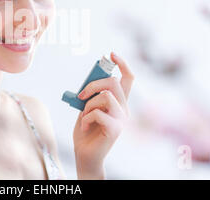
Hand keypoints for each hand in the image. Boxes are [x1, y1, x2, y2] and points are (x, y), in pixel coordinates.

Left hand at [73, 52, 133, 178]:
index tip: (111, 54)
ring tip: (84, 115)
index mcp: (119, 101)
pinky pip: (98, 113)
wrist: (85, 154)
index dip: (122, 64)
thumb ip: (92, 93)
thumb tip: (92, 78)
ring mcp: (122, 119)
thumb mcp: (87, 107)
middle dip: (93, 84)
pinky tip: (85, 127)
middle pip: (114, 82)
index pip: (128, 78)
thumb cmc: (86, 130)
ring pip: (106, 96)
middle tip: (81, 95)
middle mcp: (124, 108)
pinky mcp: (116, 129)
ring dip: (89, 103)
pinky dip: (86, 118)